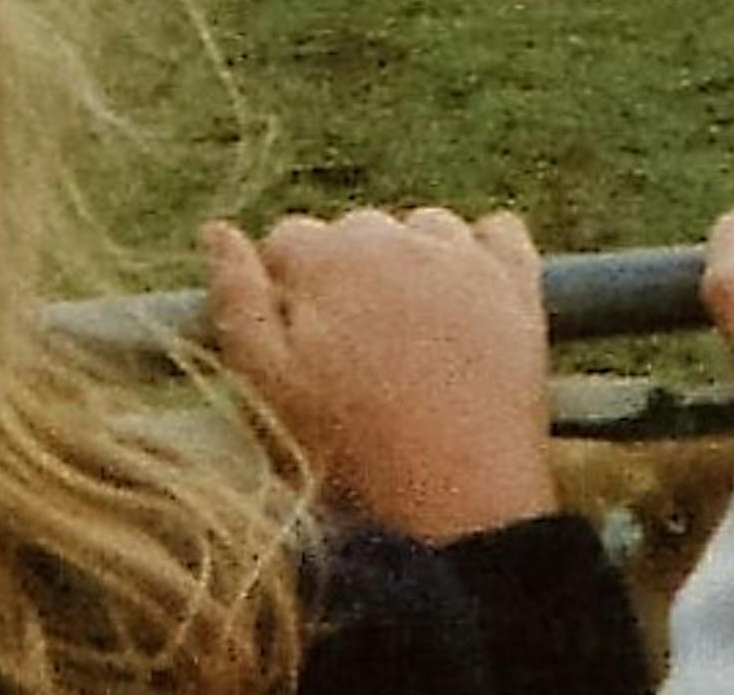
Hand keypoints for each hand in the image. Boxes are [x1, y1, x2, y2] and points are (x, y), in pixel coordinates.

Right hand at [201, 206, 557, 541]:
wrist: (457, 504)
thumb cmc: (348, 453)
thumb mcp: (268, 387)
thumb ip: (237, 301)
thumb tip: (216, 230)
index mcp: (331, 258)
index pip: (288, 240)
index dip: (284, 291)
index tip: (296, 344)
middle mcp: (400, 239)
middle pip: (356, 232)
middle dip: (345, 275)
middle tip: (352, 353)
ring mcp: (465, 256)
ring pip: (424, 229)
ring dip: (411, 263)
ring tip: (408, 336)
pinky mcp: (517, 282)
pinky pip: (497, 232)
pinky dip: (481, 253)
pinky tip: (468, 299)